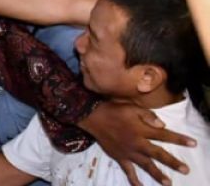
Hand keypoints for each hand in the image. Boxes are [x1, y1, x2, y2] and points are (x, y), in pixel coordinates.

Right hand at [80, 100, 195, 185]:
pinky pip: (128, 170)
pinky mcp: (120, 157)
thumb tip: (163, 125)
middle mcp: (137, 143)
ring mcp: (128, 152)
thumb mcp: (132, 107)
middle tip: (185, 170)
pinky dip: (134, 179)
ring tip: (168, 183)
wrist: (93, 117)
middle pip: (158, 154)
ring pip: (146, 165)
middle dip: (173, 162)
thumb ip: (148, 115)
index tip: (193, 143)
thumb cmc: (114, 110)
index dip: (179, 139)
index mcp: (142, 130)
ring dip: (158, 174)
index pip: (164, 135)